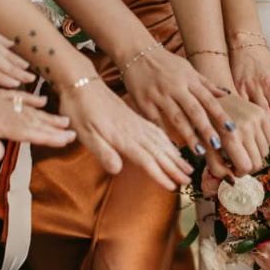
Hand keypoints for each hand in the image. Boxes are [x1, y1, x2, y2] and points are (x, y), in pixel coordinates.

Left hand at [0, 61, 74, 162]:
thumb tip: (0, 156)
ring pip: (28, 109)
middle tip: (72, 133)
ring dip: (46, 115)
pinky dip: (29, 98)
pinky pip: (16, 96)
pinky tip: (38, 98)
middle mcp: (2, 109)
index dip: (48, 137)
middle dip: (53, 128)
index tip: (67, 140)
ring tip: (63, 119)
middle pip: (33, 121)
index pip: (29, 132)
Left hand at [57, 71, 192, 188]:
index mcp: (123, 137)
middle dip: (175, 167)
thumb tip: (117, 170)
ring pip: (161, 142)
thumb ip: (102, 151)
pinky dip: (167, 141)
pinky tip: (171, 146)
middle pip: (159, 152)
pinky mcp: (134, 117)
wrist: (81, 82)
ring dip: (175, 156)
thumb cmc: (79, 109)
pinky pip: (156, 131)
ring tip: (187, 166)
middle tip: (189, 180)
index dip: (161, 175)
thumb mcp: (84, 133)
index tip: (173, 187)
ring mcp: (136, 123)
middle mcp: (134, 131)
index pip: (147, 160)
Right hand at [122, 48, 234, 161]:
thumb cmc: (165, 63)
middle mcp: (176, 87)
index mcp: (189, 79)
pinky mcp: (143, 102)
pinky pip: (156, 120)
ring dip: (188, 135)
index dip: (220, 114)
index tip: (231, 130)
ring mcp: (159, 95)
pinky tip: (173, 146)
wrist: (136, 53)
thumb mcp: (188, 68)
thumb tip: (226, 94)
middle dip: (206, 128)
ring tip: (199, 151)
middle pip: (194, 110)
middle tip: (217, 145)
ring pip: (176, 117)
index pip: (208, 99)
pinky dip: (165, 133)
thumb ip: (206, 84)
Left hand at [206, 93, 269, 177]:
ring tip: (241, 149)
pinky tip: (247, 138)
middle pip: (258, 162)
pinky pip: (269, 138)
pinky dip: (260, 143)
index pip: (246, 167)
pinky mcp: (262, 112)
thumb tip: (233, 181)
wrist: (210, 97)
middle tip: (237, 161)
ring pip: (265, 151)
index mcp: (230, 137)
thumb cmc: (204, 125)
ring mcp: (257, 118)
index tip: (232, 169)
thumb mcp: (204, 148)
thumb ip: (216, 169)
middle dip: (248, 166)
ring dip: (254, 155)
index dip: (239, 173)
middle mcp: (247, 126)